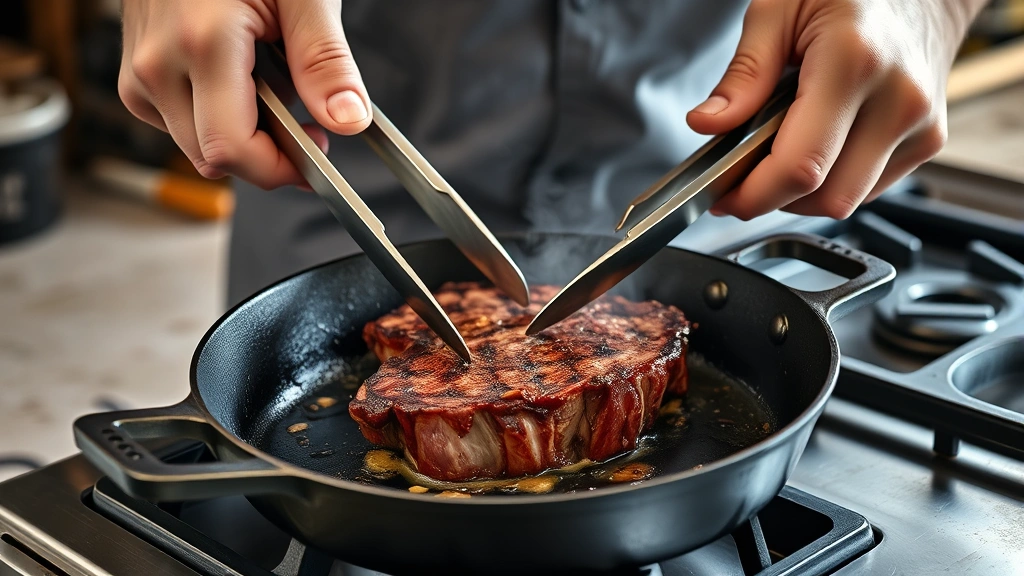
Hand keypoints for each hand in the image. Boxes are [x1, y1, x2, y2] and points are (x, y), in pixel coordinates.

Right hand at [119, 0, 370, 188]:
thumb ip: (325, 61)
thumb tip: (348, 119)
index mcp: (201, 44)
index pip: (232, 151)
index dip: (280, 168)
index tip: (316, 157)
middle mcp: (158, 64)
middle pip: (214, 159)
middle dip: (267, 154)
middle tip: (306, 121)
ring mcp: (140, 73)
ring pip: (197, 147)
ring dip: (242, 134)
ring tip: (269, 82)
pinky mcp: (136, 76)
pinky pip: (180, 124)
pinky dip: (216, 117)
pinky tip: (239, 79)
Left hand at [687, 0, 985, 219]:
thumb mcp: (778, 10)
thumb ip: (744, 73)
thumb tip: (707, 124)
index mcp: (854, 64)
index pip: (801, 166)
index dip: (753, 195)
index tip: (723, 197)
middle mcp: (897, 101)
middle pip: (826, 198)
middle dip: (773, 200)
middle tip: (740, 182)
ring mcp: (919, 125)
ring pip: (847, 202)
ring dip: (802, 196)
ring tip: (775, 160)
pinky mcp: (927, 141)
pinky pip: (868, 189)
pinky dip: (831, 184)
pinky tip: (813, 152)